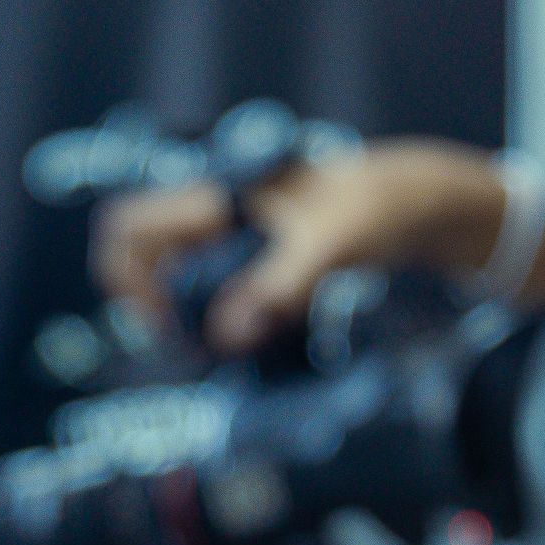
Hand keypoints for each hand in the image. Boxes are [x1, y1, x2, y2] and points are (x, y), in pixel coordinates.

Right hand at [92, 140, 513, 354]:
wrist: (417, 200)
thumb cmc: (372, 208)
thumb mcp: (329, 247)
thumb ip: (276, 289)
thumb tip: (222, 339)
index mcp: (212, 193)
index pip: (127, 228)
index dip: (126, 280)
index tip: (165, 326)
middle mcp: (209, 212)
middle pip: (140, 257)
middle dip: (151, 308)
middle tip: (191, 351)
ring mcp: (227, 236)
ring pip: (173, 278)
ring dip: (185, 319)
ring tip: (221, 352)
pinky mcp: (250, 257)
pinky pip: (208, 288)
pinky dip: (216, 318)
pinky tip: (247, 338)